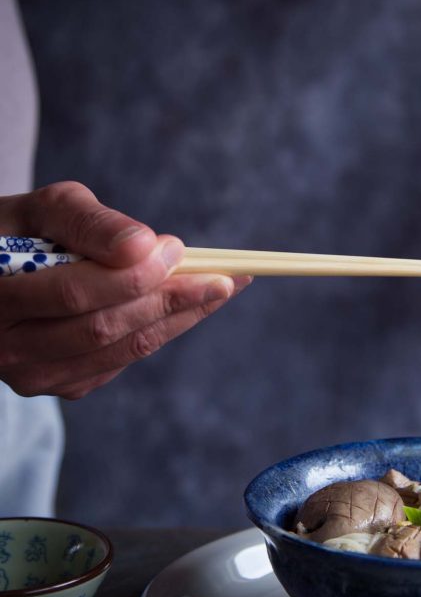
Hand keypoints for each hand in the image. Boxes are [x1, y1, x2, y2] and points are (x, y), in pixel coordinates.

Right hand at [0, 181, 249, 398]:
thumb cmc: (20, 232)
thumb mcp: (42, 210)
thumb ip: (88, 223)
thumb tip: (144, 246)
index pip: (74, 293)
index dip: (131, 274)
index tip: (177, 249)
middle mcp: (7, 348)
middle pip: (103, 328)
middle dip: (168, 299)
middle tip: (222, 275)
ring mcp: (32, 375)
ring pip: (119, 351)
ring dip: (176, 319)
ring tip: (219, 289)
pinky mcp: (59, 386)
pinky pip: (118, 362)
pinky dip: (156, 333)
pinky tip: (184, 309)